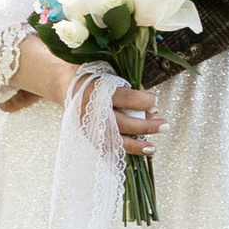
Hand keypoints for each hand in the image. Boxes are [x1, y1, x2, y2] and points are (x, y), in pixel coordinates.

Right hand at [12, 38, 162, 156]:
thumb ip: (128, 86)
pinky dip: (119, 154)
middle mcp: (92, 110)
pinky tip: (133, 156)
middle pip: (123, 123)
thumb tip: (150, 105)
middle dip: (146, 126)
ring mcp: (88, 126)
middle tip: (163, 125)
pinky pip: (105, 149)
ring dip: (136, 146)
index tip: (155, 101)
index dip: (143, 101)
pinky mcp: (87, 135)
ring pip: (115, 141)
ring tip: (152, 148)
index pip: (125, 99)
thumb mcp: (108, 71)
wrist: (64, 84)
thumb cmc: (91, 74)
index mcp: (98, 90)